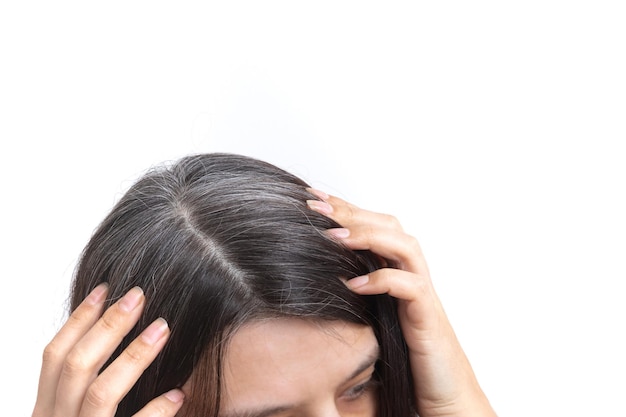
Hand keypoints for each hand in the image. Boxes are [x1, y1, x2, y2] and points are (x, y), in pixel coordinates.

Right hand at [32, 284, 183, 416]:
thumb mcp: (74, 413)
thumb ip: (86, 386)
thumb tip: (116, 332)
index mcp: (48, 408)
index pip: (56, 355)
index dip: (79, 319)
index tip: (105, 288)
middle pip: (77, 365)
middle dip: (108, 326)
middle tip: (139, 295)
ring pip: (101, 392)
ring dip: (133, 356)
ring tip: (162, 329)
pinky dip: (156, 409)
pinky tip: (177, 392)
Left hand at [307, 189, 495, 416]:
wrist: (444, 394)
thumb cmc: (405, 357)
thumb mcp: (371, 317)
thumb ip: (353, 292)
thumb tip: (310, 276)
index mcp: (398, 270)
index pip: (373, 226)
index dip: (345, 209)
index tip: (311, 198)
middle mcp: (414, 275)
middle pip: (389, 225)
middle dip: (351, 213)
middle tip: (314, 207)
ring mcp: (424, 294)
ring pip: (405, 246)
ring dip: (368, 237)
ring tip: (332, 238)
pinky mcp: (429, 319)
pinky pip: (411, 288)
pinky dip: (383, 281)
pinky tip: (354, 285)